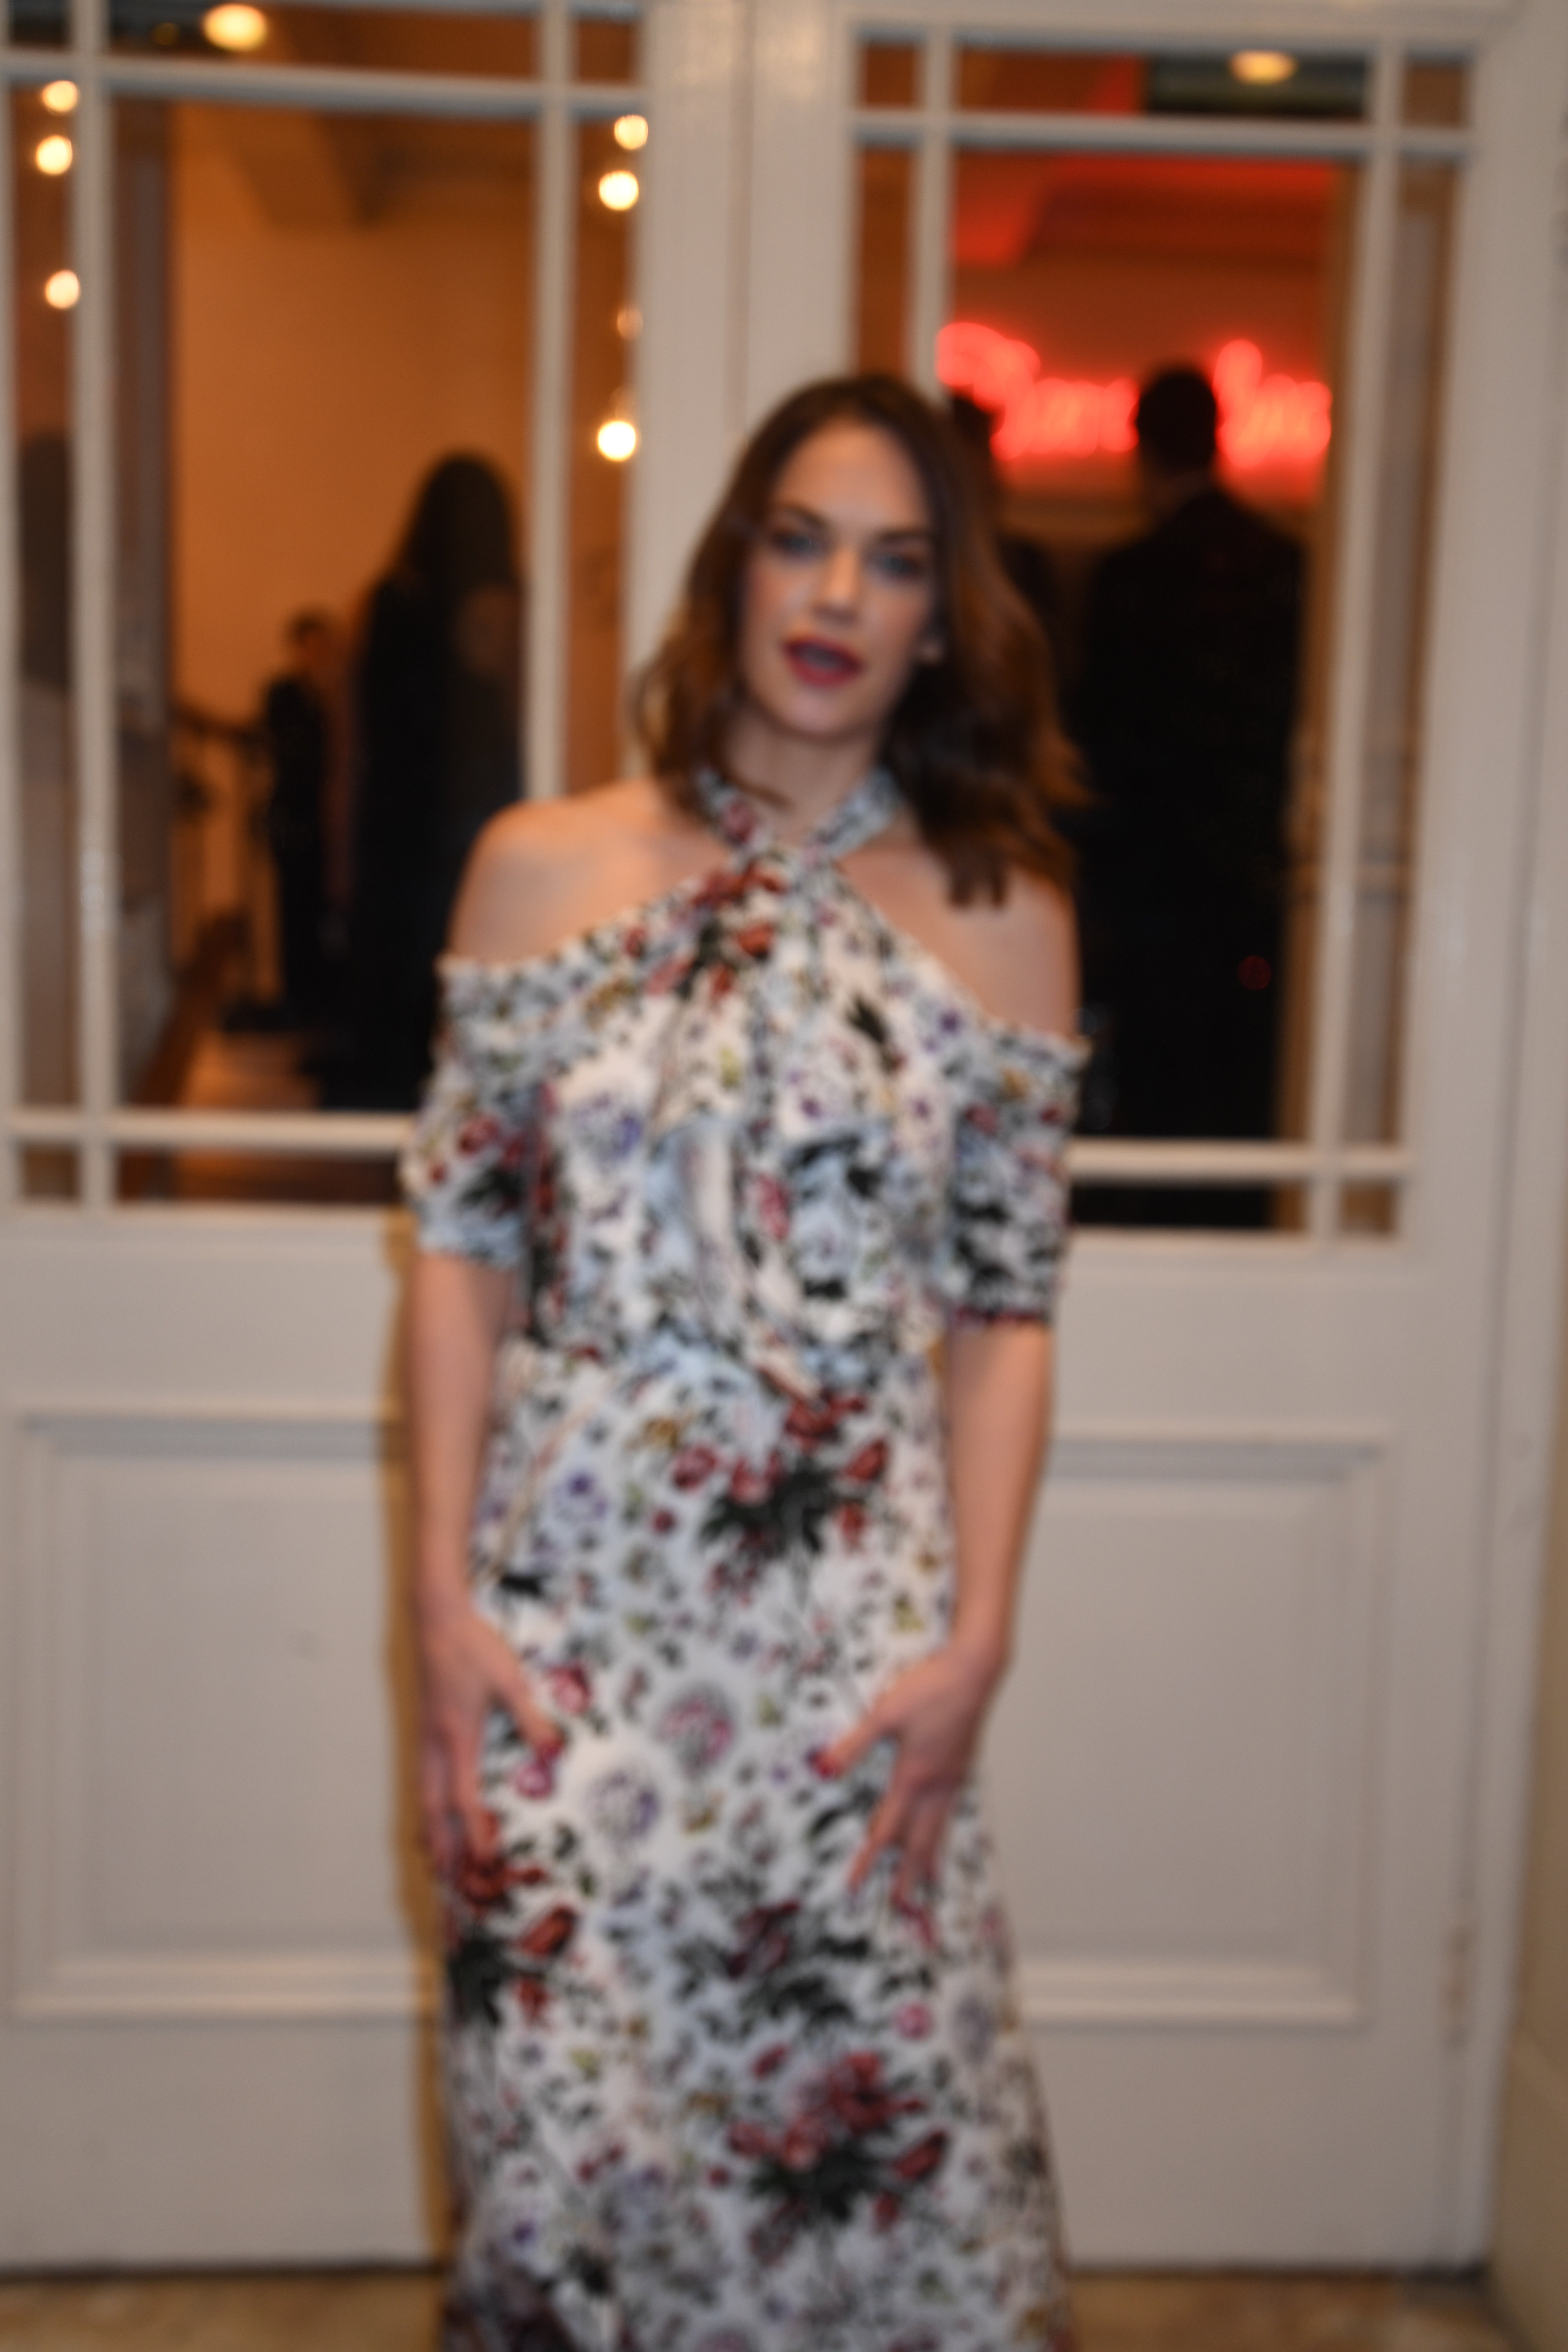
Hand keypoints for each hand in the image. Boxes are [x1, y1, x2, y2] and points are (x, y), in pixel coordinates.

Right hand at [415, 1598, 559, 1876]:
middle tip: (450, 1881)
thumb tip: (553, 1753)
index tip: (485, 1861)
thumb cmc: (475, 1648)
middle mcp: (435, 1745)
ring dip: (430, 1829)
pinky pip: (419, 1777)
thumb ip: (531, 1717)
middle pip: (434, 1808)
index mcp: (458, 1737)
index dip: (473, 1832)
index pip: (463, 1798)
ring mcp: (424, 1737)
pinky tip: (429, 1813)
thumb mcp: (510, 1679)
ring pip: (422, 1795)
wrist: (437, 1619)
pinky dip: (424, 1804)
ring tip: (435, 1861)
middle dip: (443, 1845)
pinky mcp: (423, 1728)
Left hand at [820, 1644, 1002, 1911]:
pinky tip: (941, 1826)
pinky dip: (943, 1829)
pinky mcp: (963, 1765)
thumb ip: (854, 1745)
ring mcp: (954, 1776)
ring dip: (929, 1856)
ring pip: (939, 1826)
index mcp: (913, 1777)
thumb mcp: (884, 1713)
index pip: (886, 1828)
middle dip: (907, 1874)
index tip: (856, 1885)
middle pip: (919, 1840)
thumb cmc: (929, 1689)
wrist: (974, 1671)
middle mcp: (936, 1784)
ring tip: (929, 1879)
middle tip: (901, 1904)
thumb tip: (822, 1770)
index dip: (869, 1858)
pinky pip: (950, 1809)